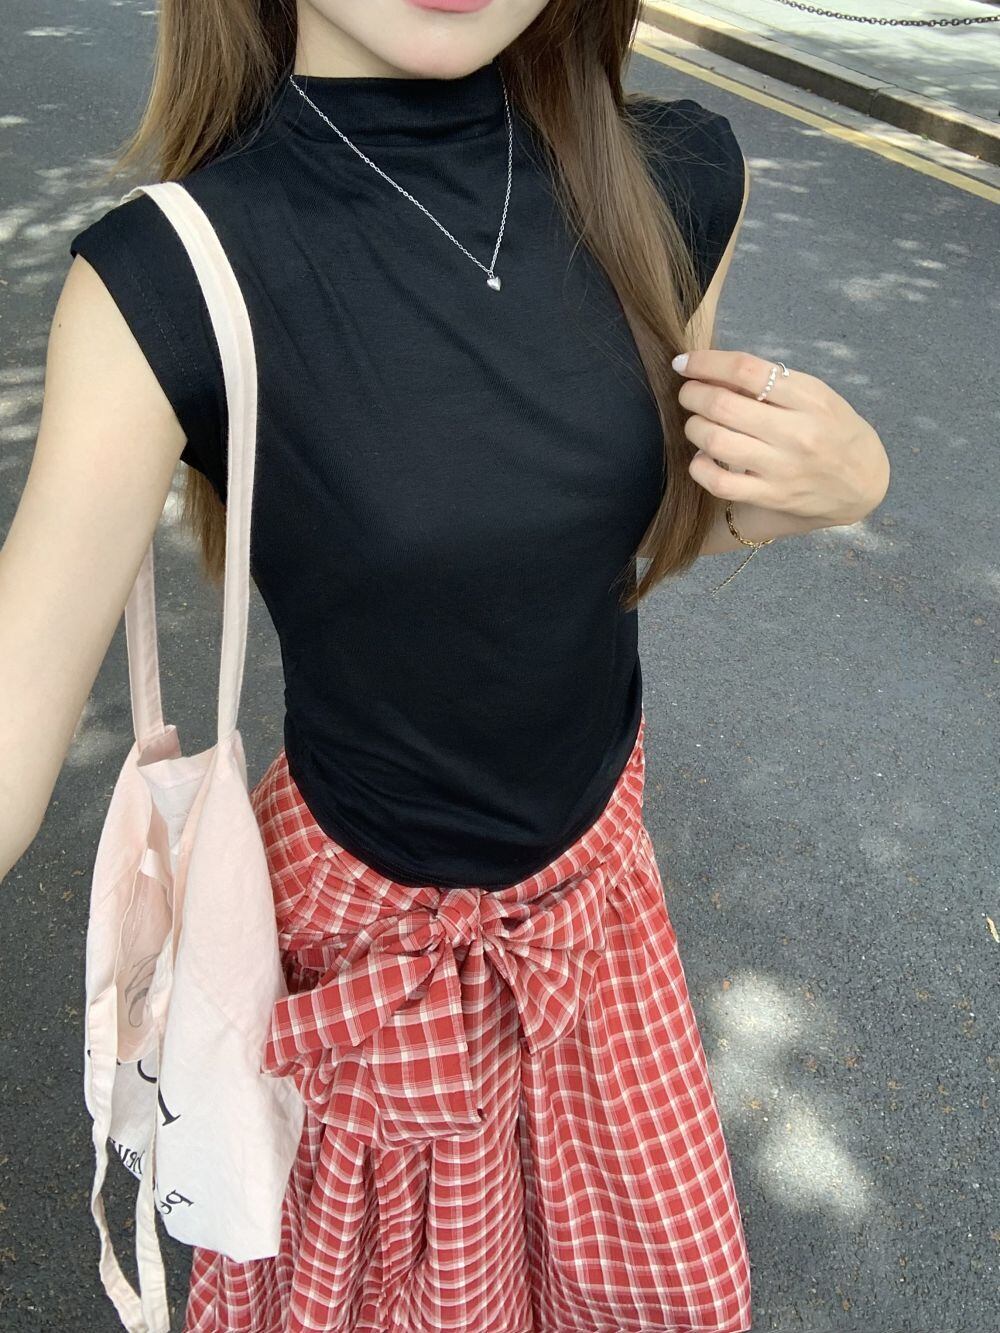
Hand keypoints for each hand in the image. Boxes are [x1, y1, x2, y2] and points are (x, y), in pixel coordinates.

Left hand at [673, 349, 890, 527]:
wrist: (863, 482)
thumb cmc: (833, 429)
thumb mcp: (815, 395)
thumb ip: (770, 382)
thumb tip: (713, 371)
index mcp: (809, 397)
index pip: (745, 370)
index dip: (705, 362)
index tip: (684, 363)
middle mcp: (796, 432)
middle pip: (722, 405)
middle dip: (692, 394)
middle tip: (689, 394)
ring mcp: (782, 468)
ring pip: (714, 441)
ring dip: (693, 427)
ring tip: (697, 423)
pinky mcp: (771, 496)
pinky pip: (718, 482)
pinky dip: (699, 465)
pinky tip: (703, 456)